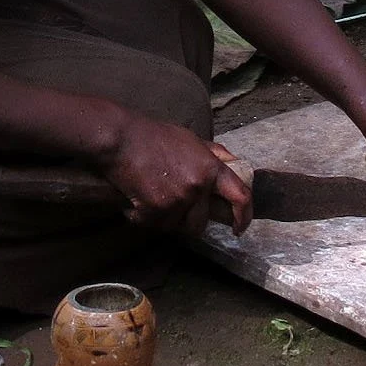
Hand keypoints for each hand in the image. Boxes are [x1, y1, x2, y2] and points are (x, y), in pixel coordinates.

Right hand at [95, 113, 253, 236]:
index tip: (239, 228)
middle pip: (200, 224)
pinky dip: (144, 216)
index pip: (240, 197)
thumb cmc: (155, 137)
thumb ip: (214, 154)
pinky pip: (154, 225)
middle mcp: (197, 187)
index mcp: (211, 168)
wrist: (122, 140)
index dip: (243, 216)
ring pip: (176, 227)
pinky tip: (137, 198)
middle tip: (174, 208)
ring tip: (153, 197)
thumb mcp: (192, 140)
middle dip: (188, 221)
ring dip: (166, 218)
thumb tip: (234, 165)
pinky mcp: (155, 211)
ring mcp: (176, 200)